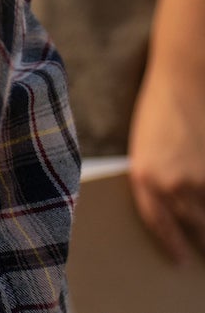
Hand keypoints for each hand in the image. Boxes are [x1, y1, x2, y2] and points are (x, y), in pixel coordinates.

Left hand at [130, 53, 204, 262]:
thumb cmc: (160, 114)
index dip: (173, 247)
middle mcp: (172, 184)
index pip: (159, 225)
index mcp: (144, 179)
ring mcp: (202, 178)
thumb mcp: (147, 151)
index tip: (183, 263)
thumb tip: (181, 216)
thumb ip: (158, 183)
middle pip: (198, 228)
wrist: (182, 80)